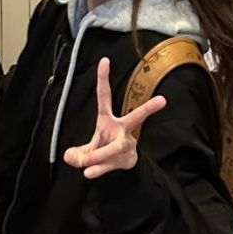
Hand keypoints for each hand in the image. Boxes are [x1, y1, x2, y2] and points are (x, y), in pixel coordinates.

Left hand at [64, 59, 166, 178]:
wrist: (122, 165)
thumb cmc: (103, 150)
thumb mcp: (85, 150)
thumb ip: (76, 153)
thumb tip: (70, 158)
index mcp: (107, 119)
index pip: (105, 96)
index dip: (103, 79)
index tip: (104, 60)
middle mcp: (121, 129)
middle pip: (135, 118)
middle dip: (148, 109)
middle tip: (162, 100)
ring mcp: (126, 144)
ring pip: (115, 147)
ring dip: (99, 156)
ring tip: (85, 164)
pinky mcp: (127, 158)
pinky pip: (111, 163)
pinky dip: (98, 169)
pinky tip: (89, 173)